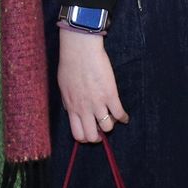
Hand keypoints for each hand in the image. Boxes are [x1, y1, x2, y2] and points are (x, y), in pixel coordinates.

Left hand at [56, 28, 127, 144]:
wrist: (80, 50)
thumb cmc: (70, 64)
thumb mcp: (63, 87)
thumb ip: (68, 102)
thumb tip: (71, 110)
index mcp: (71, 108)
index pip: (78, 134)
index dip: (85, 138)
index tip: (91, 133)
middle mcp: (84, 109)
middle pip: (92, 136)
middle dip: (98, 137)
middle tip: (102, 130)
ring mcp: (98, 103)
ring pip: (107, 127)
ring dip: (111, 125)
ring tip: (113, 119)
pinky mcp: (110, 95)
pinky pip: (119, 113)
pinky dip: (124, 118)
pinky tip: (125, 116)